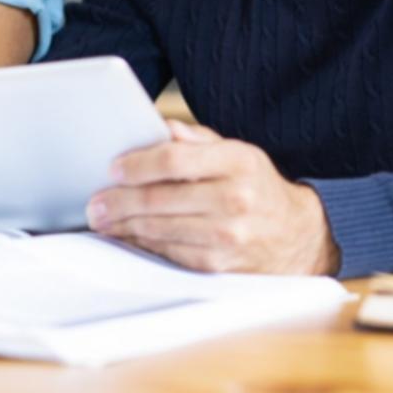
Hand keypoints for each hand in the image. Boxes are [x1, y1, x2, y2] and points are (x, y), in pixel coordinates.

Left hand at [86, 120, 339, 274]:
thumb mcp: (238, 153)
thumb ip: (198, 140)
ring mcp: (227, 235)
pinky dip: (143, 244)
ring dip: (123, 226)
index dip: (138, 164)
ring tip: (103, 219)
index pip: (174, 160)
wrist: (297, 237)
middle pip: (160, 199)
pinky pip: (169, 253)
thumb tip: (159, 127)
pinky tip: (129, 236)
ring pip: (159, 230)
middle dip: (119, 201)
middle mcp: (235, 198)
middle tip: (95, 202)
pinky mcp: (218, 265)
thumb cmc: (258, 188)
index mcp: (238, 161)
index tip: (113, 168)